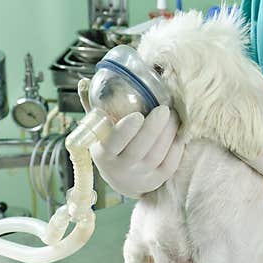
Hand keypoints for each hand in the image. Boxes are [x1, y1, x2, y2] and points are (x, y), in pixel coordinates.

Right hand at [78, 79, 184, 198]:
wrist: (122, 179)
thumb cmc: (110, 145)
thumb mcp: (98, 130)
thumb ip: (93, 107)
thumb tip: (83, 82)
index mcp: (104, 154)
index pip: (114, 144)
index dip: (125, 132)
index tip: (137, 115)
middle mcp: (122, 168)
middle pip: (139, 150)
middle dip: (153, 129)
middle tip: (164, 109)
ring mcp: (141, 176)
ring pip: (157, 156)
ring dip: (168, 134)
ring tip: (173, 115)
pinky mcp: (158, 180)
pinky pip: (170, 164)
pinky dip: (176, 146)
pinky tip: (178, 131)